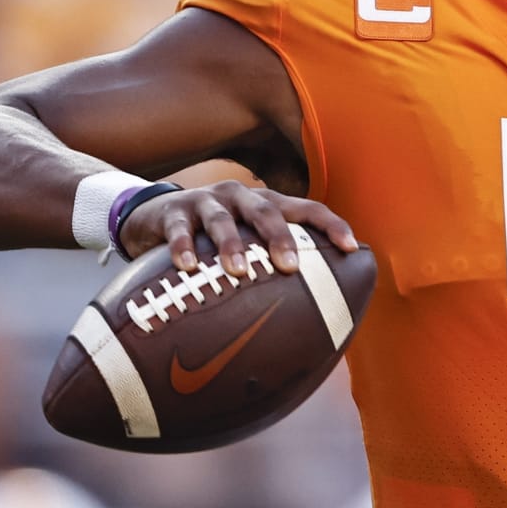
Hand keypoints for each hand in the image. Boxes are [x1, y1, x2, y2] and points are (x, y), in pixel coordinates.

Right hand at [117, 178, 357, 276]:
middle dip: (280, 238)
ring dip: (231, 244)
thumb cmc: (215, 239)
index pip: (307, 208)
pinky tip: (187, 267)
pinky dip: (183, 246)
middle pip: (267, 211)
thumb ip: (272, 263)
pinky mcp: (173, 212)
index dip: (331, 224)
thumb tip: (314, 310)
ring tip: (237, 270)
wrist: (155, 216)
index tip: (351, 248)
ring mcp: (207, 201)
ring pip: (222, 219)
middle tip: (290, 266)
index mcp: (267, 203)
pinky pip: (179, 229)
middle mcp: (241, 197)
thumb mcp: (247, 241)